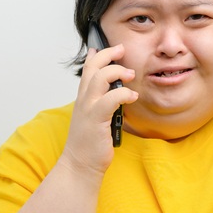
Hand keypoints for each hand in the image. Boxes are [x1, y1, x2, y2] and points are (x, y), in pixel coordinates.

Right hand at [61, 44, 137, 175]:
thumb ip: (101, 103)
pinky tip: (133, 96)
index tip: (102, 46)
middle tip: (121, 49)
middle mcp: (83, 100)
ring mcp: (88, 109)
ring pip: (100, 78)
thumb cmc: (89, 144)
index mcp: (83, 98)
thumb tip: (114, 92)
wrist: (80, 165)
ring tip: (131, 74)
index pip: (87, 69)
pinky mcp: (97, 119)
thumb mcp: (94, 118)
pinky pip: (111, 99)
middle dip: (107, 54)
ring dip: (117, 71)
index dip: (95, 55)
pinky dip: (123, 94)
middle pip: (92, 67)